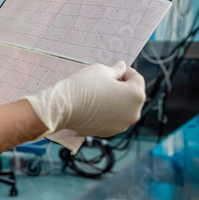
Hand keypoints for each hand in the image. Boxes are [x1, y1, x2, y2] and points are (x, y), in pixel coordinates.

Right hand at [22, 61, 145, 137]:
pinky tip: (93, 105)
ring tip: (98, 93)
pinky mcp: (109, 132)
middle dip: (121, 87)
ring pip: (122, 108)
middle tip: (105, 81)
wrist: (63, 107)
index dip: (125, 71)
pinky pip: (112, 118)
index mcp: (136, 96)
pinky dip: (107, 111)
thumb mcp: (101, 70)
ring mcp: (121, 125)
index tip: (114, 69)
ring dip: (115, 100)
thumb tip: (121, 68)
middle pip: (132, 95)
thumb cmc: (83, 86)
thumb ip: (116, 69)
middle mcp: (133, 113)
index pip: (137, 79)